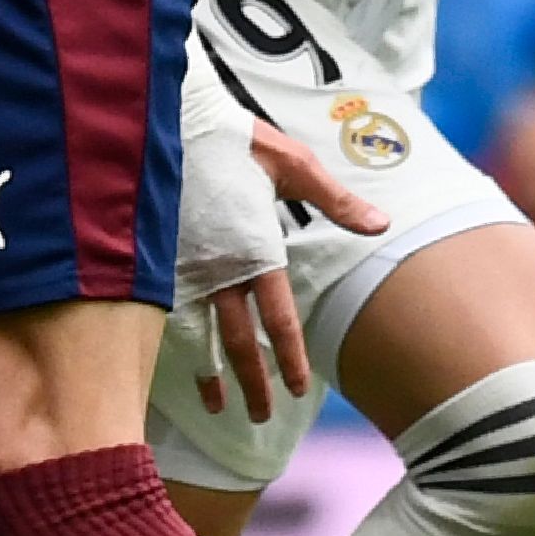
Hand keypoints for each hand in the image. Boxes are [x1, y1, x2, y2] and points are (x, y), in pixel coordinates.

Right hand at [190, 117, 386, 418]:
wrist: (169, 118)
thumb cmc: (235, 138)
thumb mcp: (293, 163)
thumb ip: (335, 200)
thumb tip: (380, 226)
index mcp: (254, 249)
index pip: (276, 319)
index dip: (287, 357)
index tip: (297, 389)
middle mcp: (217, 268)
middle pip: (237, 340)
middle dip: (252, 382)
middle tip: (259, 417)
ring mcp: (181, 266)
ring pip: (197, 334)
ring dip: (210, 374)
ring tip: (218, 406)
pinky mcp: (155, 259)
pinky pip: (164, 312)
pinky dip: (174, 342)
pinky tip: (178, 360)